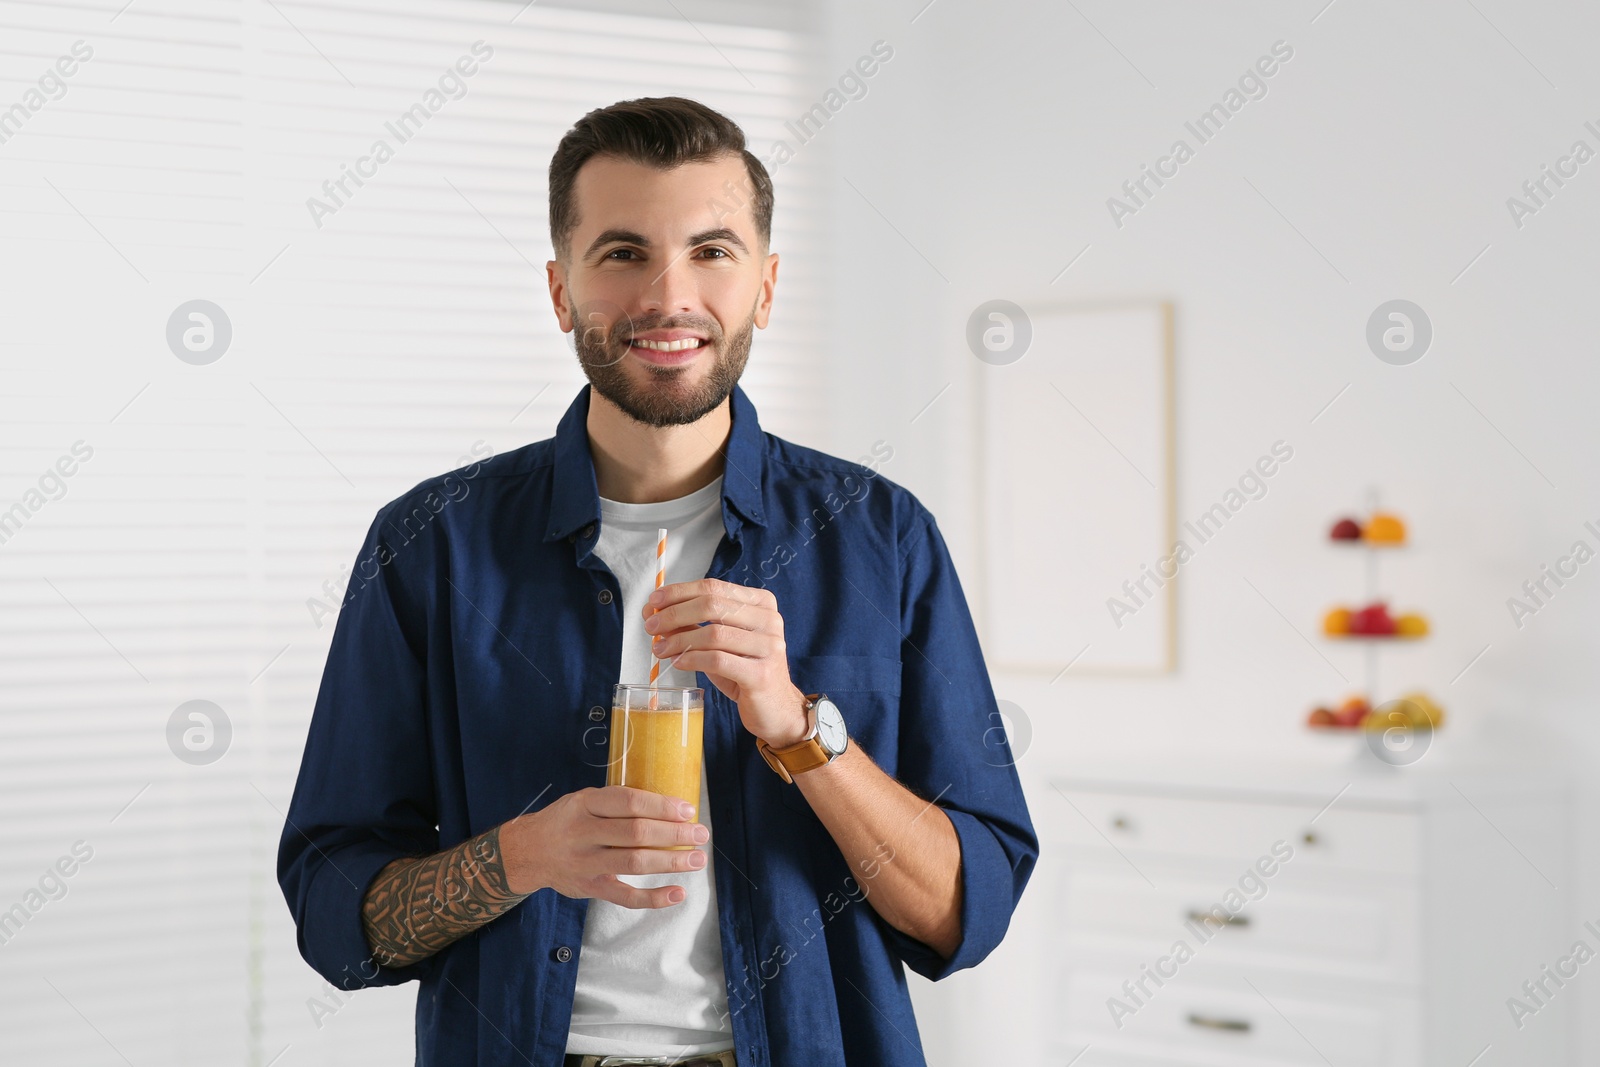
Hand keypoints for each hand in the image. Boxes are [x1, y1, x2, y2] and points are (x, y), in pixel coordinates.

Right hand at [500, 786, 709, 907]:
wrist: (527, 852)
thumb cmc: (566, 821)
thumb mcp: (582, 800)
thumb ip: (616, 803)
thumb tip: (668, 805)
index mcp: (584, 803)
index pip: (629, 801)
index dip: (661, 806)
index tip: (687, 810)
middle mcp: (583, 832)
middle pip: (636, 833)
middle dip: (674, 834)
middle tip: (701, 834)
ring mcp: (586, 863)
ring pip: (634, 863)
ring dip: (671, 862)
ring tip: (697, 859)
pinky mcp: (590, 888)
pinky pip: (625, 896)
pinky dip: (654, 898)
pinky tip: (677, 893)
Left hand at [644, 578, 810, 746]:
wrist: (774, 708)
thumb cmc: (744, 671)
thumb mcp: (719, 643)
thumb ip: (693, 625)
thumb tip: (655, 612)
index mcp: (761, 603)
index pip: (714, 587)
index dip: (679, 592)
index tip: (654, 601)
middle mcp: (769, 620)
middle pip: (712, 605)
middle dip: (674, 614)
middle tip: (651, 626)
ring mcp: (769, 647)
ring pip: (713, 633)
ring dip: (679, 640)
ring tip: (659, 649)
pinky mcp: (761, 674)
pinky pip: (717, 660)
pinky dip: (691, 659)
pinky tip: (677, 662)